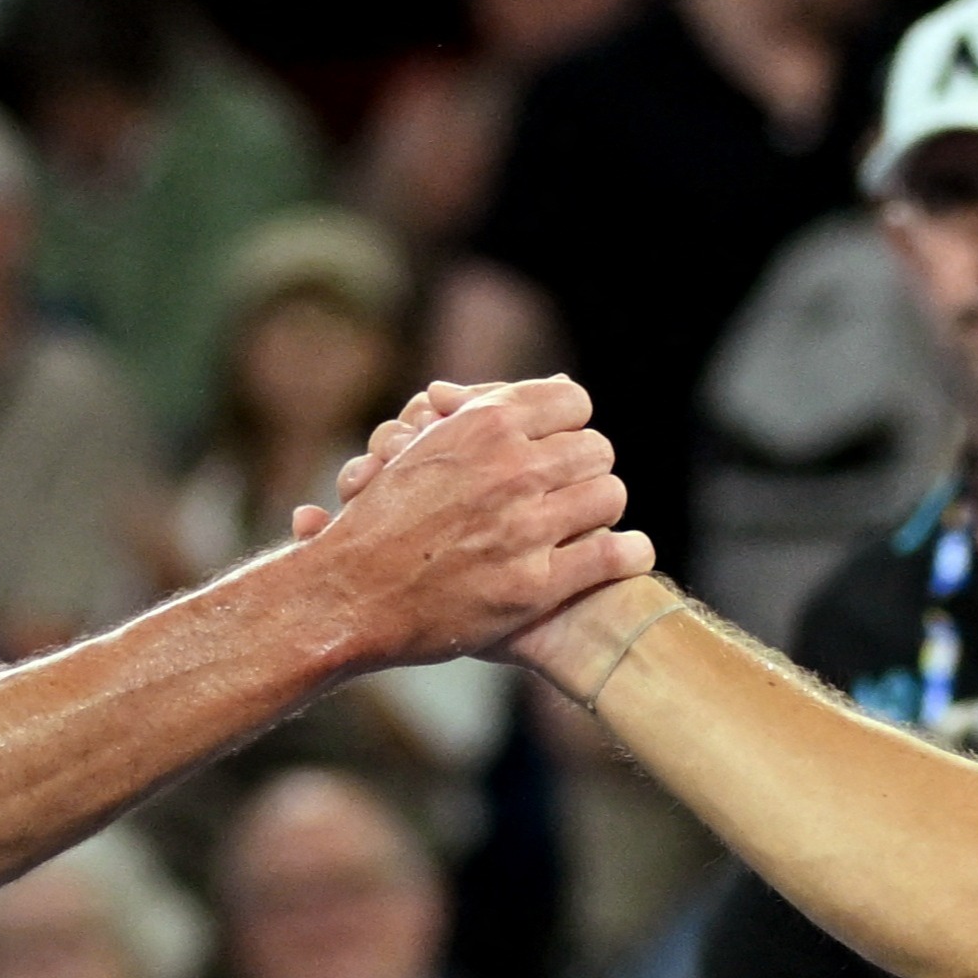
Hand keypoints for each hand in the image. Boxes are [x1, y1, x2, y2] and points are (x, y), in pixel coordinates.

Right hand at [292, 375, 648, 667]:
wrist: (348, 595)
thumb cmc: (379, 521)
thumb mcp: (423, 445)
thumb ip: (484, 413)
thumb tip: (556, 383)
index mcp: (483, 425)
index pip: (571, 401)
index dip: (569, 424)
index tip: (560, 445)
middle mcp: (509, 469)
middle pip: (596, 448)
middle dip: (587, 466)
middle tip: (575, 486)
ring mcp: (525, 527)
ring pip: (609, 495)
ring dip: (602, 508)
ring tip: (591, 521)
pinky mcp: (535, 585)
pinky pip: (611, 555)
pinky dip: (629, 553)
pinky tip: (629, 553)